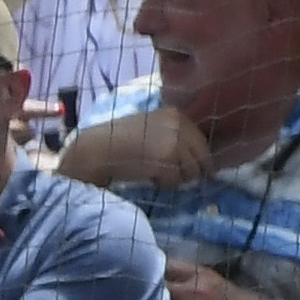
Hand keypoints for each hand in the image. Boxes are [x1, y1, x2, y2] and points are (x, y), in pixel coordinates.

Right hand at [55, 103, 211, 189]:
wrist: (96, 149)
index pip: (200, 139)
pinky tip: (151, 179)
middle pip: (202, 155)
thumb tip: (193, 153)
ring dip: (178, 178)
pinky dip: (166, 185)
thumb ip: (170, 132)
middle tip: (181, 179)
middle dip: (193, 170)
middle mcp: (178, 125)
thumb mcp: (148, 125)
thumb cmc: (116, 139)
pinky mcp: (167, 160)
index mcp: (175, 114)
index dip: (198, 155)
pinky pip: (176, 181)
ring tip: (160, 176)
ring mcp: (174, 142)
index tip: (194, 167)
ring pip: (192, 170)